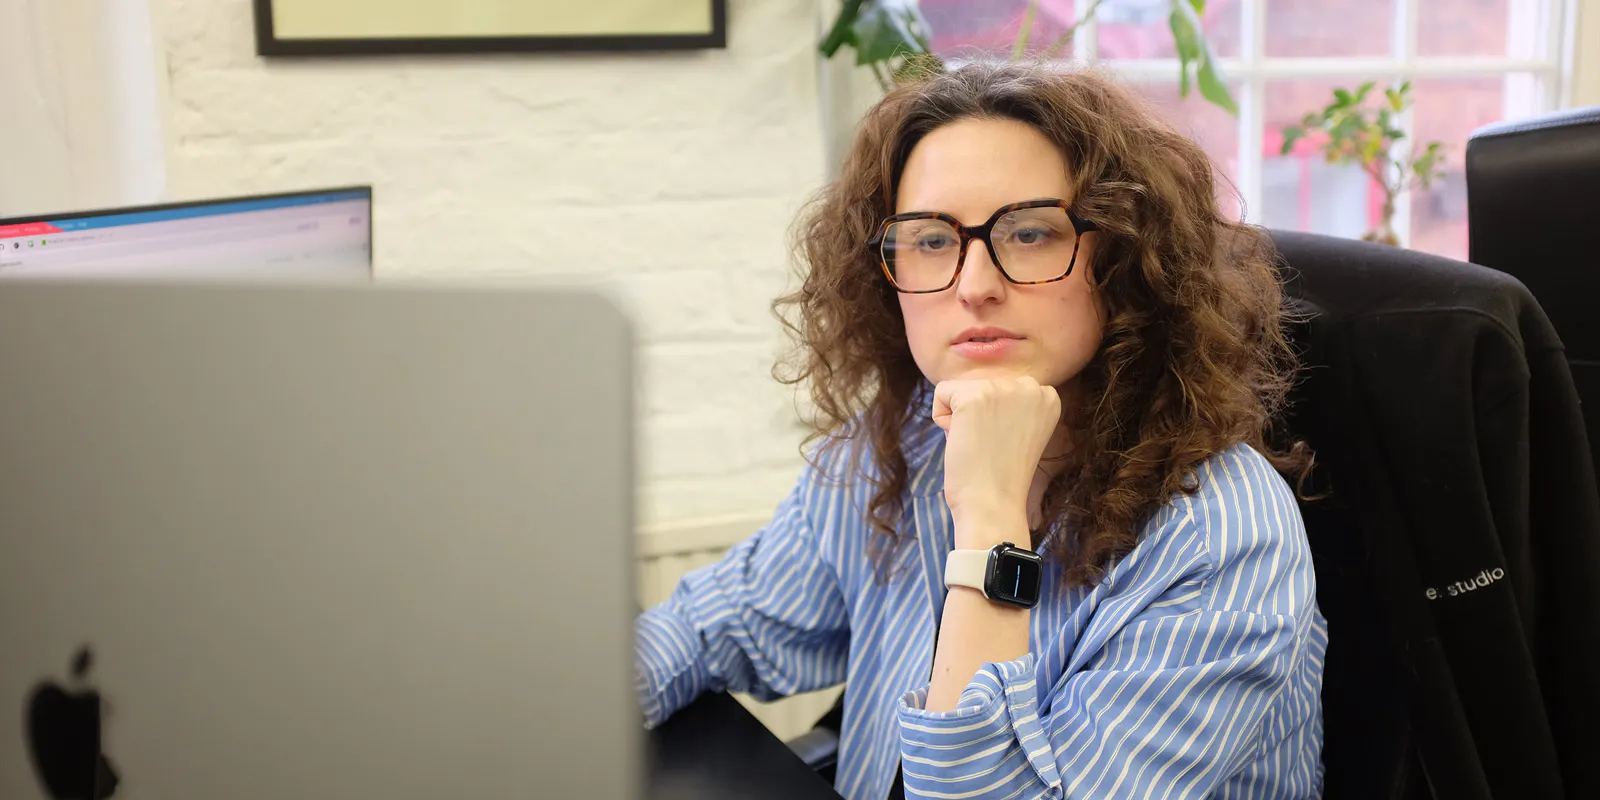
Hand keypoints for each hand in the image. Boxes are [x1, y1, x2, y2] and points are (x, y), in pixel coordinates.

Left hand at [931, 377, 1060, 546]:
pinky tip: (962, 440)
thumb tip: (980, 386)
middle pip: (981, 386)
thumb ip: (1010, 405)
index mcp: (1048, 396)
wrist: (993, 504)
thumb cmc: (1001, 475)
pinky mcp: (973, 396)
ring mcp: (1002, 389)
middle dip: (976, 415)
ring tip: (978, 444)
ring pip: (960, 389)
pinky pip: (941, 394)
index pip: (1001, 389)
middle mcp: (1030, 386)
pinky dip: (941, 419)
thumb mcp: (1020, 430)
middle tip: (990, 447)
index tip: (1005, 443)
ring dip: (959, 418)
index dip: (994, 418)